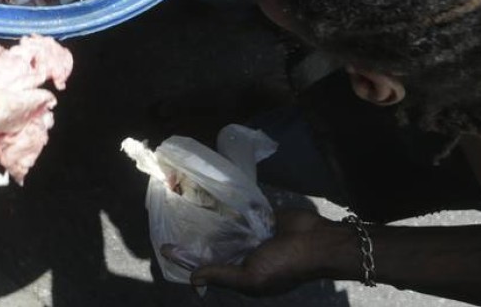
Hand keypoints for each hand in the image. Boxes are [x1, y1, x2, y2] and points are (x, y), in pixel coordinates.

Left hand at [167, 208, 357, 296]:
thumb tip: (192, 280)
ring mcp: (250, 237)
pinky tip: (204, 199)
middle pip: (212, 248)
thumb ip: (222, 275)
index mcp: (241, 276)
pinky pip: (235, 214)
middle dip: (193, 240)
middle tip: (169, 223)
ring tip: (182, 208)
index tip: (164, 247)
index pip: (206, 268)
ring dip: (206, 222)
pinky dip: (222, 209)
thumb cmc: (284, 264)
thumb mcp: (251, 277)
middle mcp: (243, 257)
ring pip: (222, 230)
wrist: (317, 241)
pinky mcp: (257, 219)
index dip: (186, 260)